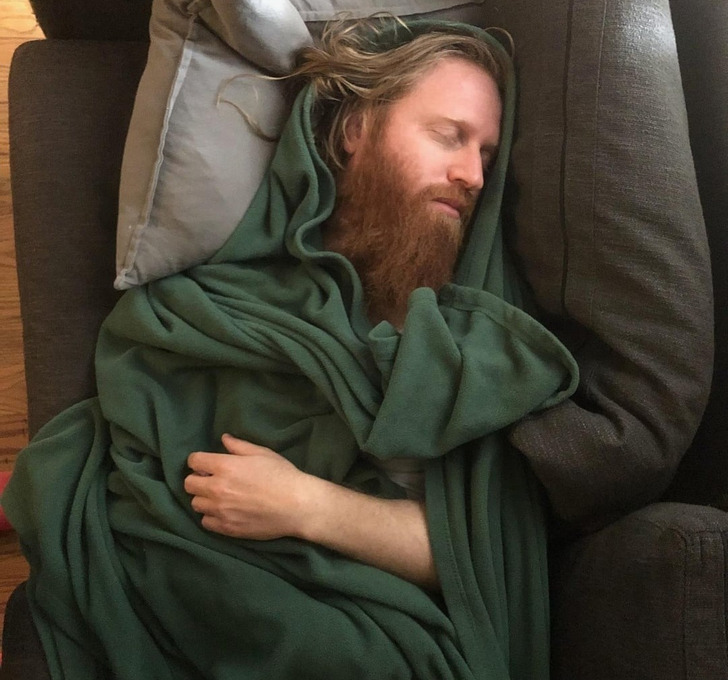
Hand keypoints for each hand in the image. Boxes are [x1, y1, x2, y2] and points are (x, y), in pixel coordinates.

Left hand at [185, 434, 309, 539]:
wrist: (297, 506)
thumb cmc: (282, 475)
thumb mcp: (262, 453)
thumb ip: (239, 446)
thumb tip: (224, 439)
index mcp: (224, 466)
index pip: (194, 461)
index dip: (199, 461)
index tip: (207, 464)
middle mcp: (217, 489)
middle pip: (189, 484)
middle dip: (198, 479)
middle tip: (212, 480)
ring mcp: (220, 511)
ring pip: (196, 504)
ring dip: (204, 498)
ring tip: (219, 497)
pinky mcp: (227, 528)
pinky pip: (206, 522)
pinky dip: (211, 516)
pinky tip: (225, 512)